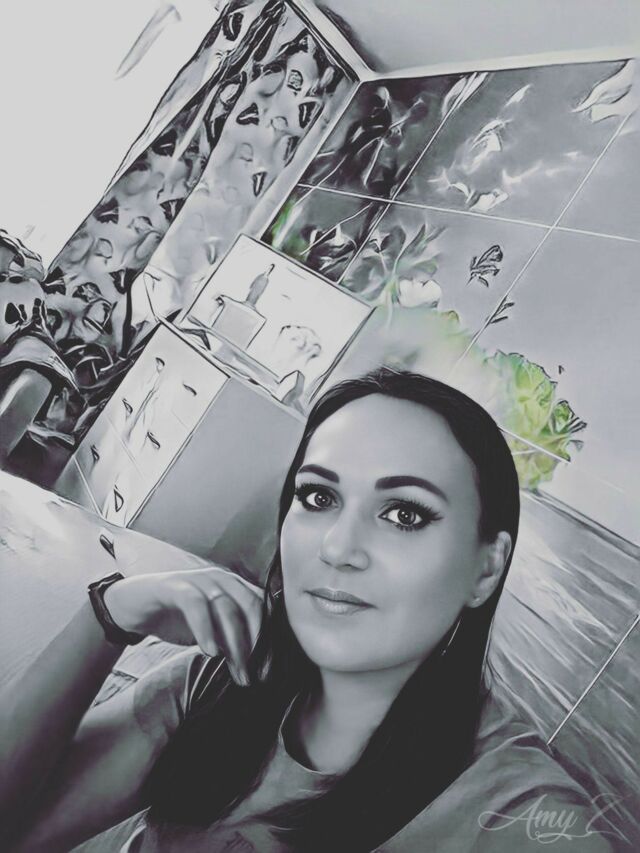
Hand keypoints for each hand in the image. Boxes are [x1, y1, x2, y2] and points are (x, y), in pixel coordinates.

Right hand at [103, 568, 263, 685]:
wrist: (132, 606)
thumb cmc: (176, 618)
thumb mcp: (210, 631)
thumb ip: (231, 641)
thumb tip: (255, 667)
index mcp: (234, 586)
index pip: (262, 608)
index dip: (269, 638)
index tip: (268, 669)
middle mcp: (221, 578)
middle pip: (249, 608)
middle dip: (255, 644)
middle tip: (253, 675)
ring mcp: (199, 579)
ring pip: (227, 608)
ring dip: (235, 643)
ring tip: (237, 671)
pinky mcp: (176, 586)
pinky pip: (196, 605)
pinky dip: (206, 629)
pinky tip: (210, 652)